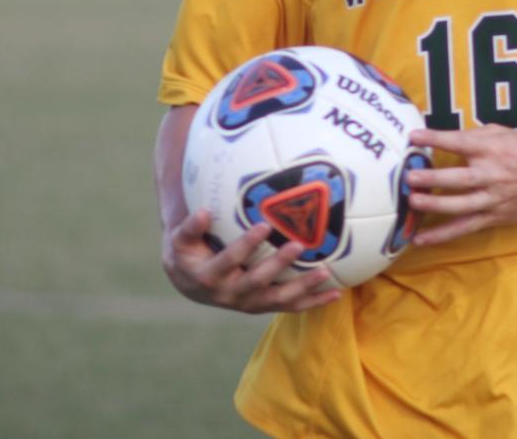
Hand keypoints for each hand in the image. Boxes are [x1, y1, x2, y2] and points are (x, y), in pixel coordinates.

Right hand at [162, 209, 342, 313]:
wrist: (190, 283)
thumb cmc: (188, 252)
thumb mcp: (180, 239)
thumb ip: (191, 226)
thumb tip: (204, 211)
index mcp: (209, 277)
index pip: (229, 260)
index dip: (246, 245)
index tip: (264, 226)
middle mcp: (229, 295)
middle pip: (257, 282)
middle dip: (278, 265)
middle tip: (299, 245)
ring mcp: (248, 303)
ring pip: (277, 299)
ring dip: (302, 288)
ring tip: (325, 274)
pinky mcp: (262, 306)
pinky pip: (289, 306)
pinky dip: (312, 302)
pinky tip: (335, 293)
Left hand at [406, 125, 516, 245]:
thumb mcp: (501, 133)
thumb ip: (473, 136)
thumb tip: (443, 138)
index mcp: (492, 148)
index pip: (459, 142)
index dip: (435, 139)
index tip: (413, 137)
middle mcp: (492, 174)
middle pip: (458, 179)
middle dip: (432, 178)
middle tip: (409, 176)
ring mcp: (493, 199)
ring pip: (460, 205)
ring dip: (434, 205)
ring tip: (412, 202)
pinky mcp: (494, 217)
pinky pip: (465, 227)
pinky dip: (442, 235)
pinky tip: (420, 239)